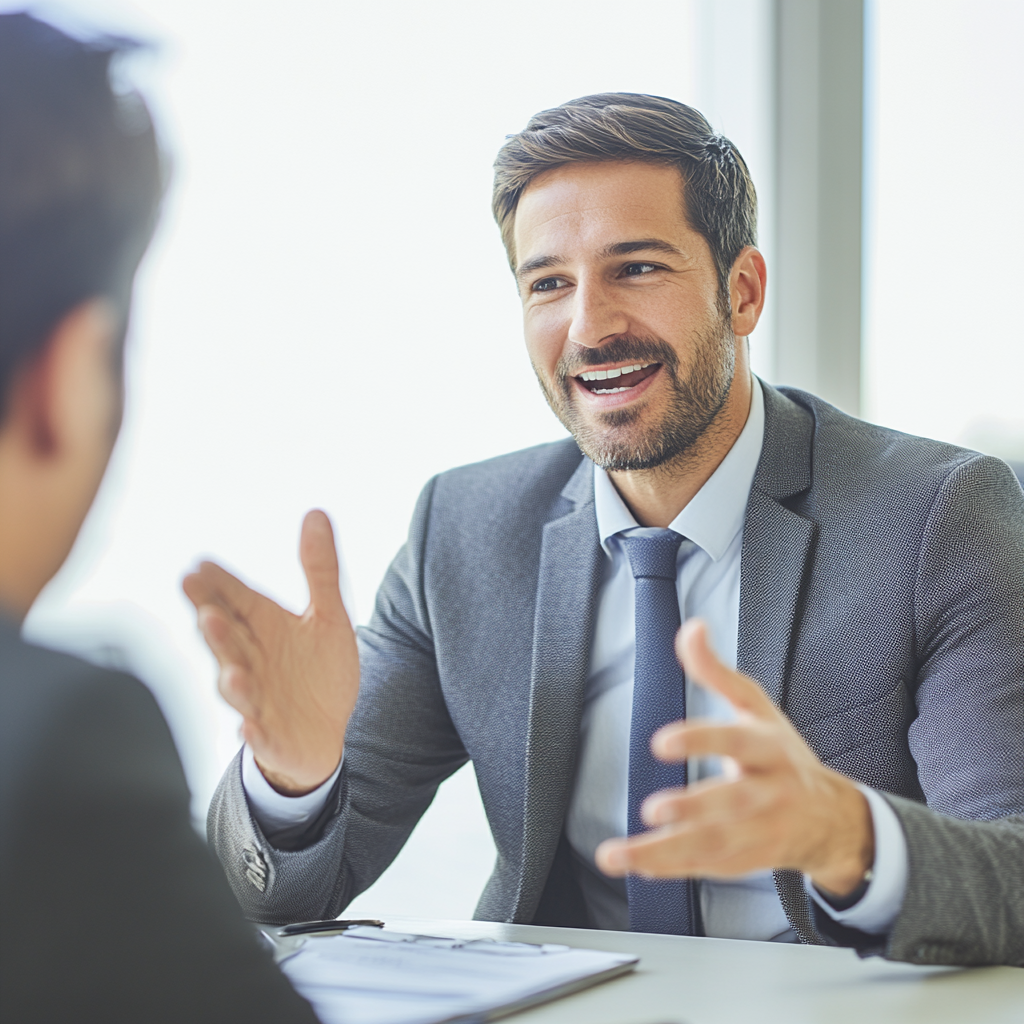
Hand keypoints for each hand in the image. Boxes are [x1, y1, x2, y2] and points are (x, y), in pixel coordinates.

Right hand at [182, 510, 357, 795]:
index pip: (238, 600)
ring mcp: (257, 698)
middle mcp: (252, 660)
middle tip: (204, 608)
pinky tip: (249, 727)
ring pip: (237, 686)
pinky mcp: (269, 734)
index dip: (219, 586)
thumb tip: (316, 512)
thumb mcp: (328, 615)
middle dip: (215, 627)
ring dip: (231, 678)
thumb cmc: (318, 670)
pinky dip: (252, 731)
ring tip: (232, 670)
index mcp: (265, 627)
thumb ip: (320, 568)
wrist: (323, 732)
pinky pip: (258, 734)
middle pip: (228, 641)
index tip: (200, 565)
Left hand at [595, 619, 873, 896]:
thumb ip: (716, 670)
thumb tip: (691, 628)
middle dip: (692, 808)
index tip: (661, 742)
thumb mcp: (755, 707)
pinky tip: (633, 864)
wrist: (829, 819)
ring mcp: (756, 833)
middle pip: (730, 803)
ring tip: (619, 854)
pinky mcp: (742, 860)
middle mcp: (767, 793)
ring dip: (662, 852)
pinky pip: (702, 868)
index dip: (701, 740)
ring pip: (710, 845)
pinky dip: (667, 869)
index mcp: (769, 749)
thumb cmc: (782, 755)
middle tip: (653, 809)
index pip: (736, 741)